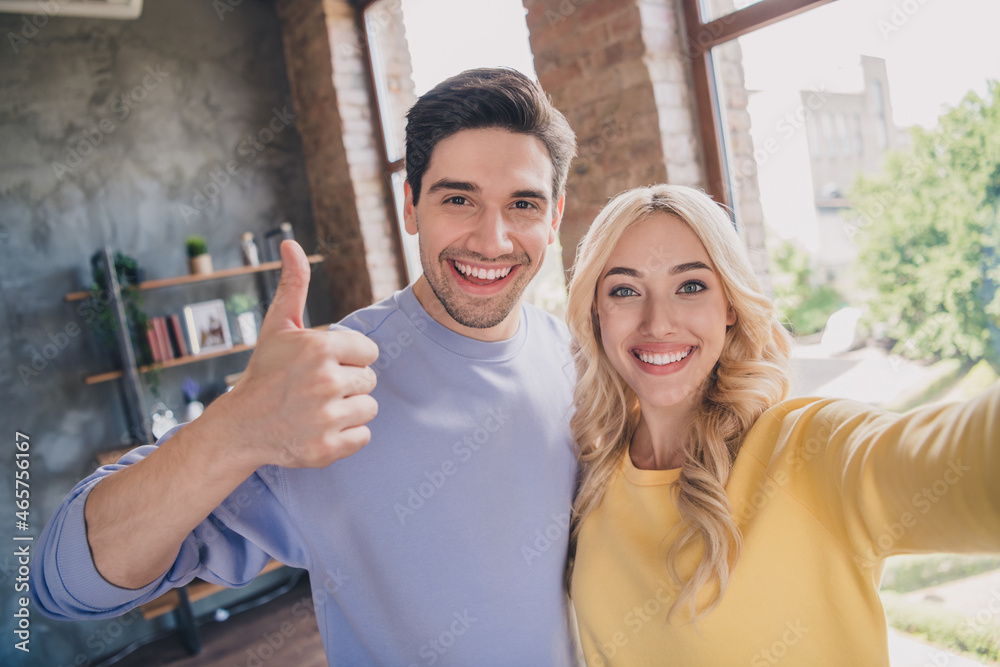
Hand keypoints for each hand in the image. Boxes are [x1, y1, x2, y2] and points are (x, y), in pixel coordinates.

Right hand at [207, 240, 378, 470]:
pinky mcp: (328, 448)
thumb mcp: (278, 325)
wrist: (240, 427)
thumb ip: (293, 285)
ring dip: (348, 409)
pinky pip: (363, 437)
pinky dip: (346, 436)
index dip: (348, 358)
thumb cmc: (265, 372)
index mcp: (319, 347)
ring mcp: (326, 417)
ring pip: (369, 408)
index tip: (322, 365)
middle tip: (315, 389)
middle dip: (347, 383)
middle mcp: (325, 381)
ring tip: (317, 408)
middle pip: (369, 380)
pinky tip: (320, 429)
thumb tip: (291, 244)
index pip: (368, 351)